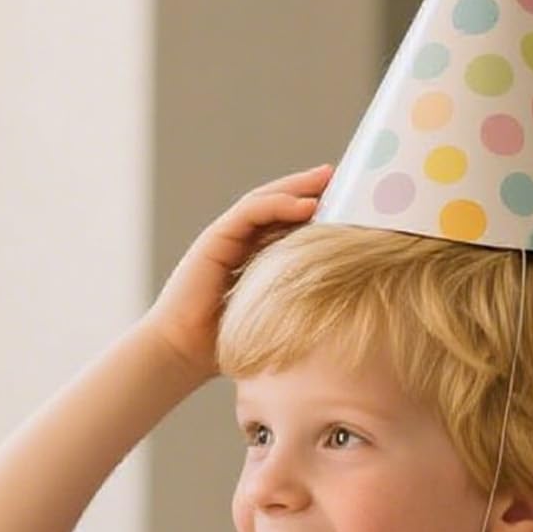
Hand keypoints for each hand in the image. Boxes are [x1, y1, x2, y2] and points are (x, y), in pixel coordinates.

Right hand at [142, 164, 333, 382]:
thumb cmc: (223, 347)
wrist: (181, 353)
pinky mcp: (215, 239)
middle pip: (279, 206)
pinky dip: (279, 202)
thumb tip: (341, 305)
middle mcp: (237, 244)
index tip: (351, 204)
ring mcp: (225, 239)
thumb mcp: (272, 318)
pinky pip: (251, 210)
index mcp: (251, 261)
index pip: (286, 225)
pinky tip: (307, 204)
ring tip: (331, 178)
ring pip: (267, 200)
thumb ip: (296, 305)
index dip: (316, 211)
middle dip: (312, 189)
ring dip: (299, 187)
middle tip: (350, 177)